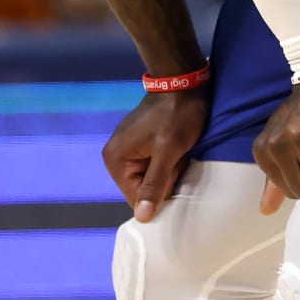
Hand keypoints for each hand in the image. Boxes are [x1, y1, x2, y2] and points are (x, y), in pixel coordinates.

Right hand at [103, 86, 210, 222]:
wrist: (184, 82)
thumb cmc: (177, 115)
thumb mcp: (168, 152)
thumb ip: (154, 184)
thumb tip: (142, 218)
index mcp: (115, 160)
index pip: (135, 198)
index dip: (160, 193)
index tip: (174, 172)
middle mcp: (115, 156)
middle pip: (142, 189)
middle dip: (164, 180)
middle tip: (177, 159)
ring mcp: (127, 149)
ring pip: (151, 178)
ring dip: (168, 171)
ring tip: (178, 154)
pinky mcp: (140, 144)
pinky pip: (154, 166)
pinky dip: (168, 162)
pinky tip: (177, 150)